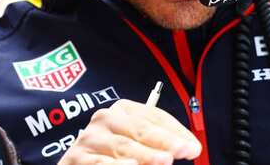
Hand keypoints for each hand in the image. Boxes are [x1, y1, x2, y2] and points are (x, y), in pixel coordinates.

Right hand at [57, 99, 201, 164]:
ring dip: (145, 155)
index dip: (175, 131)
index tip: (193, 148)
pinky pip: (101, 162)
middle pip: (139, 129)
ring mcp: (89, 138)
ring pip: (123, 146)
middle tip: (182, 151)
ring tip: (164, 161)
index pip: (153, 116)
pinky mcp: (76, 158)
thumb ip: (158, 145)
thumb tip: (188, 148)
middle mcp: (104, 119)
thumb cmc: (114, 155)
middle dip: (164, 141)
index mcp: (123, 110)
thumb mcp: (137, 145)